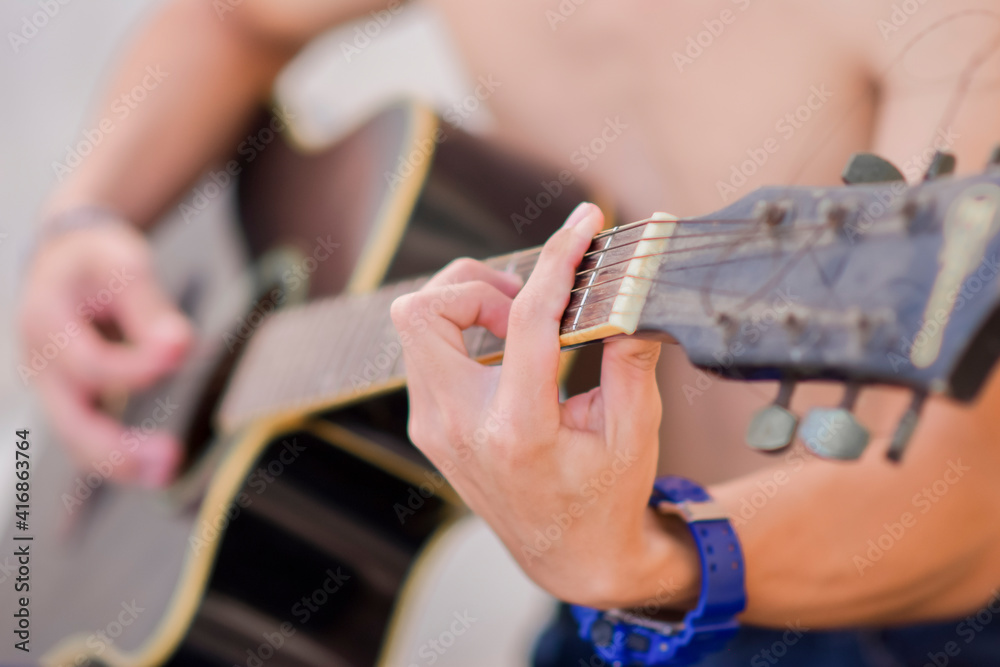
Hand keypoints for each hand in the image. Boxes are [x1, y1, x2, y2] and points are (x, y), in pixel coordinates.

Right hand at [18, 218, 192, 486]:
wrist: (67, 260)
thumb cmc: (97, 260)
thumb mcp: (122, 263)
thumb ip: (150, 307)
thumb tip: (179, 347)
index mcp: (44, 323)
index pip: (89, 363)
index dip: (135, 366)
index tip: (180, 352)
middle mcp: (40, 365)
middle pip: (70, 422)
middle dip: (116, 448)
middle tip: (169, 460)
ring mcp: (53, 389)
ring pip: (78, 441)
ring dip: (122, 463)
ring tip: (168, 470)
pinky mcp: (72, 401)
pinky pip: (91, 439)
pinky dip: (121, 456)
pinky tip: (157, 467)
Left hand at [391, 203, 699, 608]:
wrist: (567, 557)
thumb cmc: (605, 497)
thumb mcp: (635, 432)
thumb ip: (631, 359)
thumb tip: (631, 295)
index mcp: (518, 429)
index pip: (524, 318)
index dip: (558, 258)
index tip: (585, 222)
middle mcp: (460, 426)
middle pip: (425, 311)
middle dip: (476, 282)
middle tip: (527, 300)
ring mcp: (434, 428)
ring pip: (416, 326)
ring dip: (465, 304)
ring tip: (519, 323)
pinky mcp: (429, 426)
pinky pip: (425, 353)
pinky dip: (461, 332)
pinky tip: (506, 351)